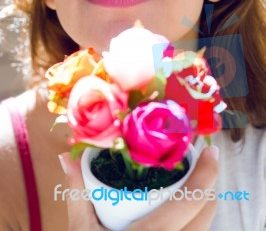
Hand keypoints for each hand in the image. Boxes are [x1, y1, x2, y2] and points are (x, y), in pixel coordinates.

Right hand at [60, 145, 218, 230]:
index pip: (191, 201)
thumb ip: (77, 193)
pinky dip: (196, 217)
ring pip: (207, 225)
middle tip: (195, 161)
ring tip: (190, 181)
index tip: (209, 152)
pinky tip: (182, 208)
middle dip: (207, 182)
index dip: (207, 173)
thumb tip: (69, 157)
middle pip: (207, 210)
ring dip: (203, 200)